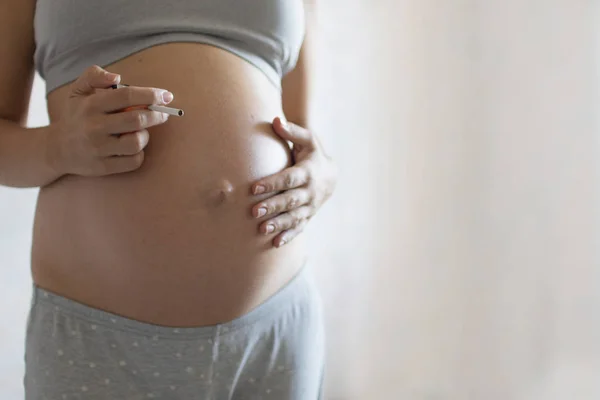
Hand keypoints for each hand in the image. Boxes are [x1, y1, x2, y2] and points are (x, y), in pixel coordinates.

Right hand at [49, 65, 172, 176]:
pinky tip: (133, 147)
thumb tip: (116, 78)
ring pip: (137, 142)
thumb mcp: (78, 90)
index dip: (151, 95)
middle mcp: (94, 127)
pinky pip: (133, 161)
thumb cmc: (77, 115)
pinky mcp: (104, 167)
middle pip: (136, 119)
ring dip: (145, 136)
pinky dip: (139, 154)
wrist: (57, 149)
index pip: (127, 96)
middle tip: (163, 113)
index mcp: (91, 105)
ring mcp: (99, 149)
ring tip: (141, 131)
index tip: (166, 96)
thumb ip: (94, 76)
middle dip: (156, 115)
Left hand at [251, 117, 336, 247]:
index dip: (272, 183)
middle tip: (254, 212)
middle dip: (273, 206)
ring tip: (261, 230)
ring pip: (294, 217)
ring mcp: (310, 206)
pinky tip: (275, 243)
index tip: (254, 188)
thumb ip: (292, 131)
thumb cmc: (312, 154)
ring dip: (279, 224)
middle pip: (290, 200)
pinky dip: (288, 236)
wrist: (331, 174)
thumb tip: (276, 121)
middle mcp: (310, 191)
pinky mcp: (308, 216)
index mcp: (308, 172)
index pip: (288, 179)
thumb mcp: (307, 139)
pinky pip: (299, 228)